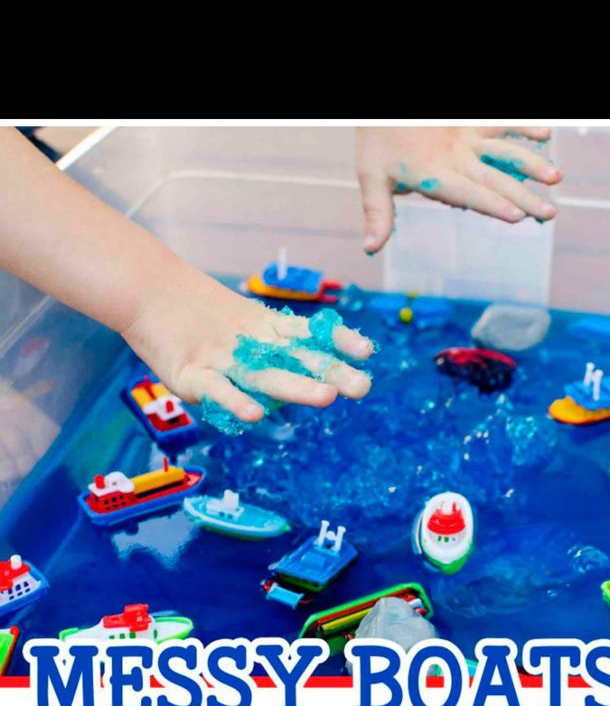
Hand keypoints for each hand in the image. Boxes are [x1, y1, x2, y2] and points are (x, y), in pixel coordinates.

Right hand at [121, 266, 373, 423]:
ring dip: (296, 387)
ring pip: (264, 375)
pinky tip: (255, 414)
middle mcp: (250, 345)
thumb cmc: (192, 312)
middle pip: (295, 361)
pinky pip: (217, 391)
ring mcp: (222, 360)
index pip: (308, 337)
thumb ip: (271, 342)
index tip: (368, 350)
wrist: (145, 291)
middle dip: (330, 373)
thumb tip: (312, 366)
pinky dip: (235, 401)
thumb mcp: (239, 323)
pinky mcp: (191, 375)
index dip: (337, 343)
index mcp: (263, 331)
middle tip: (363, 386)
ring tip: (327, 396)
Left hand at [356, 126, 562, 253]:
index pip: (468, 194)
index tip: (517, 216)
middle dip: (524, 196)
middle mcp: (455, 156)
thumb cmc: (376, 140)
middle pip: (494, 179)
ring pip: (504, 149)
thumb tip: (370, 248)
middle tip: (550, 213)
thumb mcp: (371, 176)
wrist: (383, 105)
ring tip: (556, 176)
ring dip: (530, 162)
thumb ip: (378, 213)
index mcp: (433, 174)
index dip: (492, 205)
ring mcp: (465, 135)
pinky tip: (545, 133)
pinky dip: (522, 126)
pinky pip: (500, 122)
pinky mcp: (469, 120)